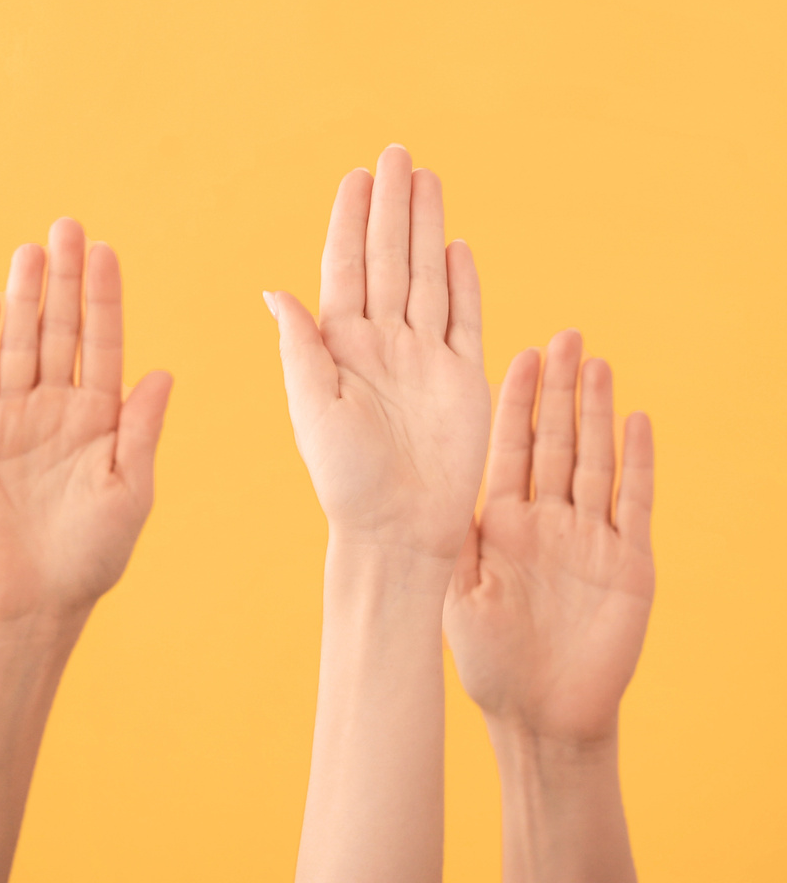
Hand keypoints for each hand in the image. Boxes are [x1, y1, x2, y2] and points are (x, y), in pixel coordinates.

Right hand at [0, 220, 173, 622]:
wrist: (34, 599)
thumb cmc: (92, 555)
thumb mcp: (131, 491)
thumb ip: (141, 430)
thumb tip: (163, 372)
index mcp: (98, 417)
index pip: (103, 343)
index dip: (104, 298)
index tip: (108, 252)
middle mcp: (55, 407)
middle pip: (59, 329)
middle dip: (64, 280)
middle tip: (67, 227)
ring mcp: (12, 417)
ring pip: (19, 343)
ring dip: (23, 297)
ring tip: (30, 250)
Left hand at [266, 145, 489, 560]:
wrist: (396, 528)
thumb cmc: (343, 477)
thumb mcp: (311, 407)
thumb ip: (299, 347)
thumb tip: (273, 291)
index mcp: (339, 344)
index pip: (346, 266)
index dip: (352, 221)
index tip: (357, 176)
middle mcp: (381, 341)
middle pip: (389, 258)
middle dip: (392, 206)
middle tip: (397, 153)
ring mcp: (425, 356)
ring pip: (426, 276)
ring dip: (426, 227)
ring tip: (428, 179)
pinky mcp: (463, 378)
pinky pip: (465, 319)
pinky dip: (463, 282)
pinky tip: (457, 245)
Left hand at [445, 332, 654, 743]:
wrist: (537, 712)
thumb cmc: (487, 658)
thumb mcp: (454, 585)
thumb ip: (446, 532)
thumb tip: (408, 483)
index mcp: (501, 521)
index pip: (510, 446)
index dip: (517, 400)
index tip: (519, 353)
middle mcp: (547, 520)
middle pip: (556, 440)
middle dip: (560, 389)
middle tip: (566, 335)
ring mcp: (590, 538)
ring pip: (595, 459)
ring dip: (598, 412)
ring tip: (599, 361)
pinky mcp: (628, 563)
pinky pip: (635, 503)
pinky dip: (639, 462)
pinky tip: (640, 421)